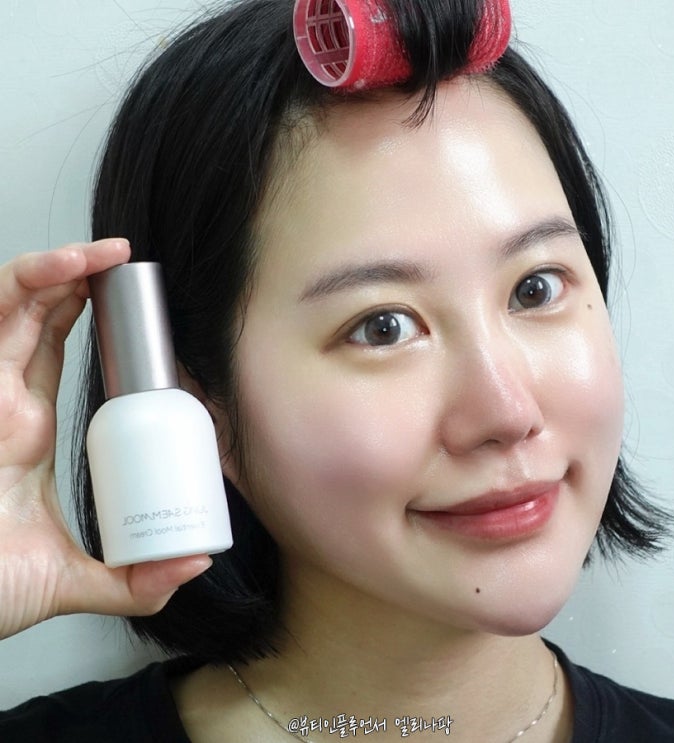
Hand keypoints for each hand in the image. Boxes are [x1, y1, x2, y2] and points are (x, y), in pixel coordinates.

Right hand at [0, 239, 211, 639]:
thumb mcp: (67, 582)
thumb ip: (132, 582)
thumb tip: (193, 564)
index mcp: (23, 431)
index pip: (54, 357)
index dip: (84, 325)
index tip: (131, 313)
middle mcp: (2, 402)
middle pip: (37, 320)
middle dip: (78, 284)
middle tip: (128, 267)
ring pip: (15, 305)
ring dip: (59, 269)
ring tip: (110, 251)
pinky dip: (28, 283)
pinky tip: (71, 267)